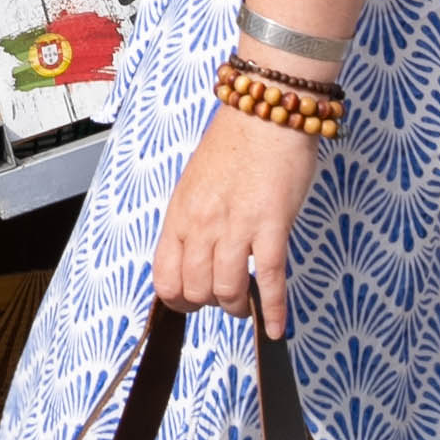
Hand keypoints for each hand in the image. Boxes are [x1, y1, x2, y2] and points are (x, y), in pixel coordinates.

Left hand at [152, 104, 323, 335]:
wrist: (266, 112)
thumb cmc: (235, 142)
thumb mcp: (196, 182)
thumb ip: (193, 219)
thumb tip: (196, 253)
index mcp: (180, 213)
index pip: (164, 276)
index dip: (176, 299)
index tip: (190, 302)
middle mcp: (202, 224)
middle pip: (195, 289)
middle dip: (208, 304)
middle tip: (222, 300)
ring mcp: (236, 227)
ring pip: (227, 291)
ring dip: (237, 307)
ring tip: (246, 304)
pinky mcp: (271, 227)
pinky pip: (269, 280)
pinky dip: (272, 310)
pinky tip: (275, 326)